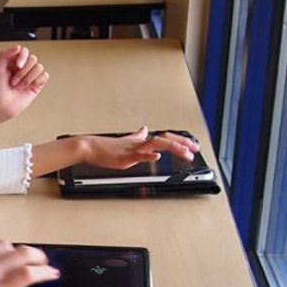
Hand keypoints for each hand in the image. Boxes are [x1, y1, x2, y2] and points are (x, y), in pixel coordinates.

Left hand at [0, 46, 49, 137]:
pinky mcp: (38, 83)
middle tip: (14, 81)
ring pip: (39, 67)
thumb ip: (5, 55)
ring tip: (19, 86)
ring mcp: (31, 74)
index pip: (24, 51)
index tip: (17, 66)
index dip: (22, 57)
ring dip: (28, 78)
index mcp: (14, 60)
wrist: (3, 106)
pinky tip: (30, 87)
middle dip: (23, 72)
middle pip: (33, 59)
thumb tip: (18, 47)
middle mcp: (24, 66)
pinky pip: (44, 76)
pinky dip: (37, 81)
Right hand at [77, 126, 198, 169]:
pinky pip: (138, 155)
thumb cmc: (107, 146)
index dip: (181, 140)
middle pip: (166, 139)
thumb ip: (138, 136)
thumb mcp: (127, 140)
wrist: (91, 147)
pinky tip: (157, 157)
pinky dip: (148, 155)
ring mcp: (134, 149)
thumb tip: (145, 129)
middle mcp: (141, 143)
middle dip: (183, 143)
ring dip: (173, 148)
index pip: (167, 138)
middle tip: (195, 149)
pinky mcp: (125, 157)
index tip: (193, 145)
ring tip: (185, 152)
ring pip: (157, 145)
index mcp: (143, 141)